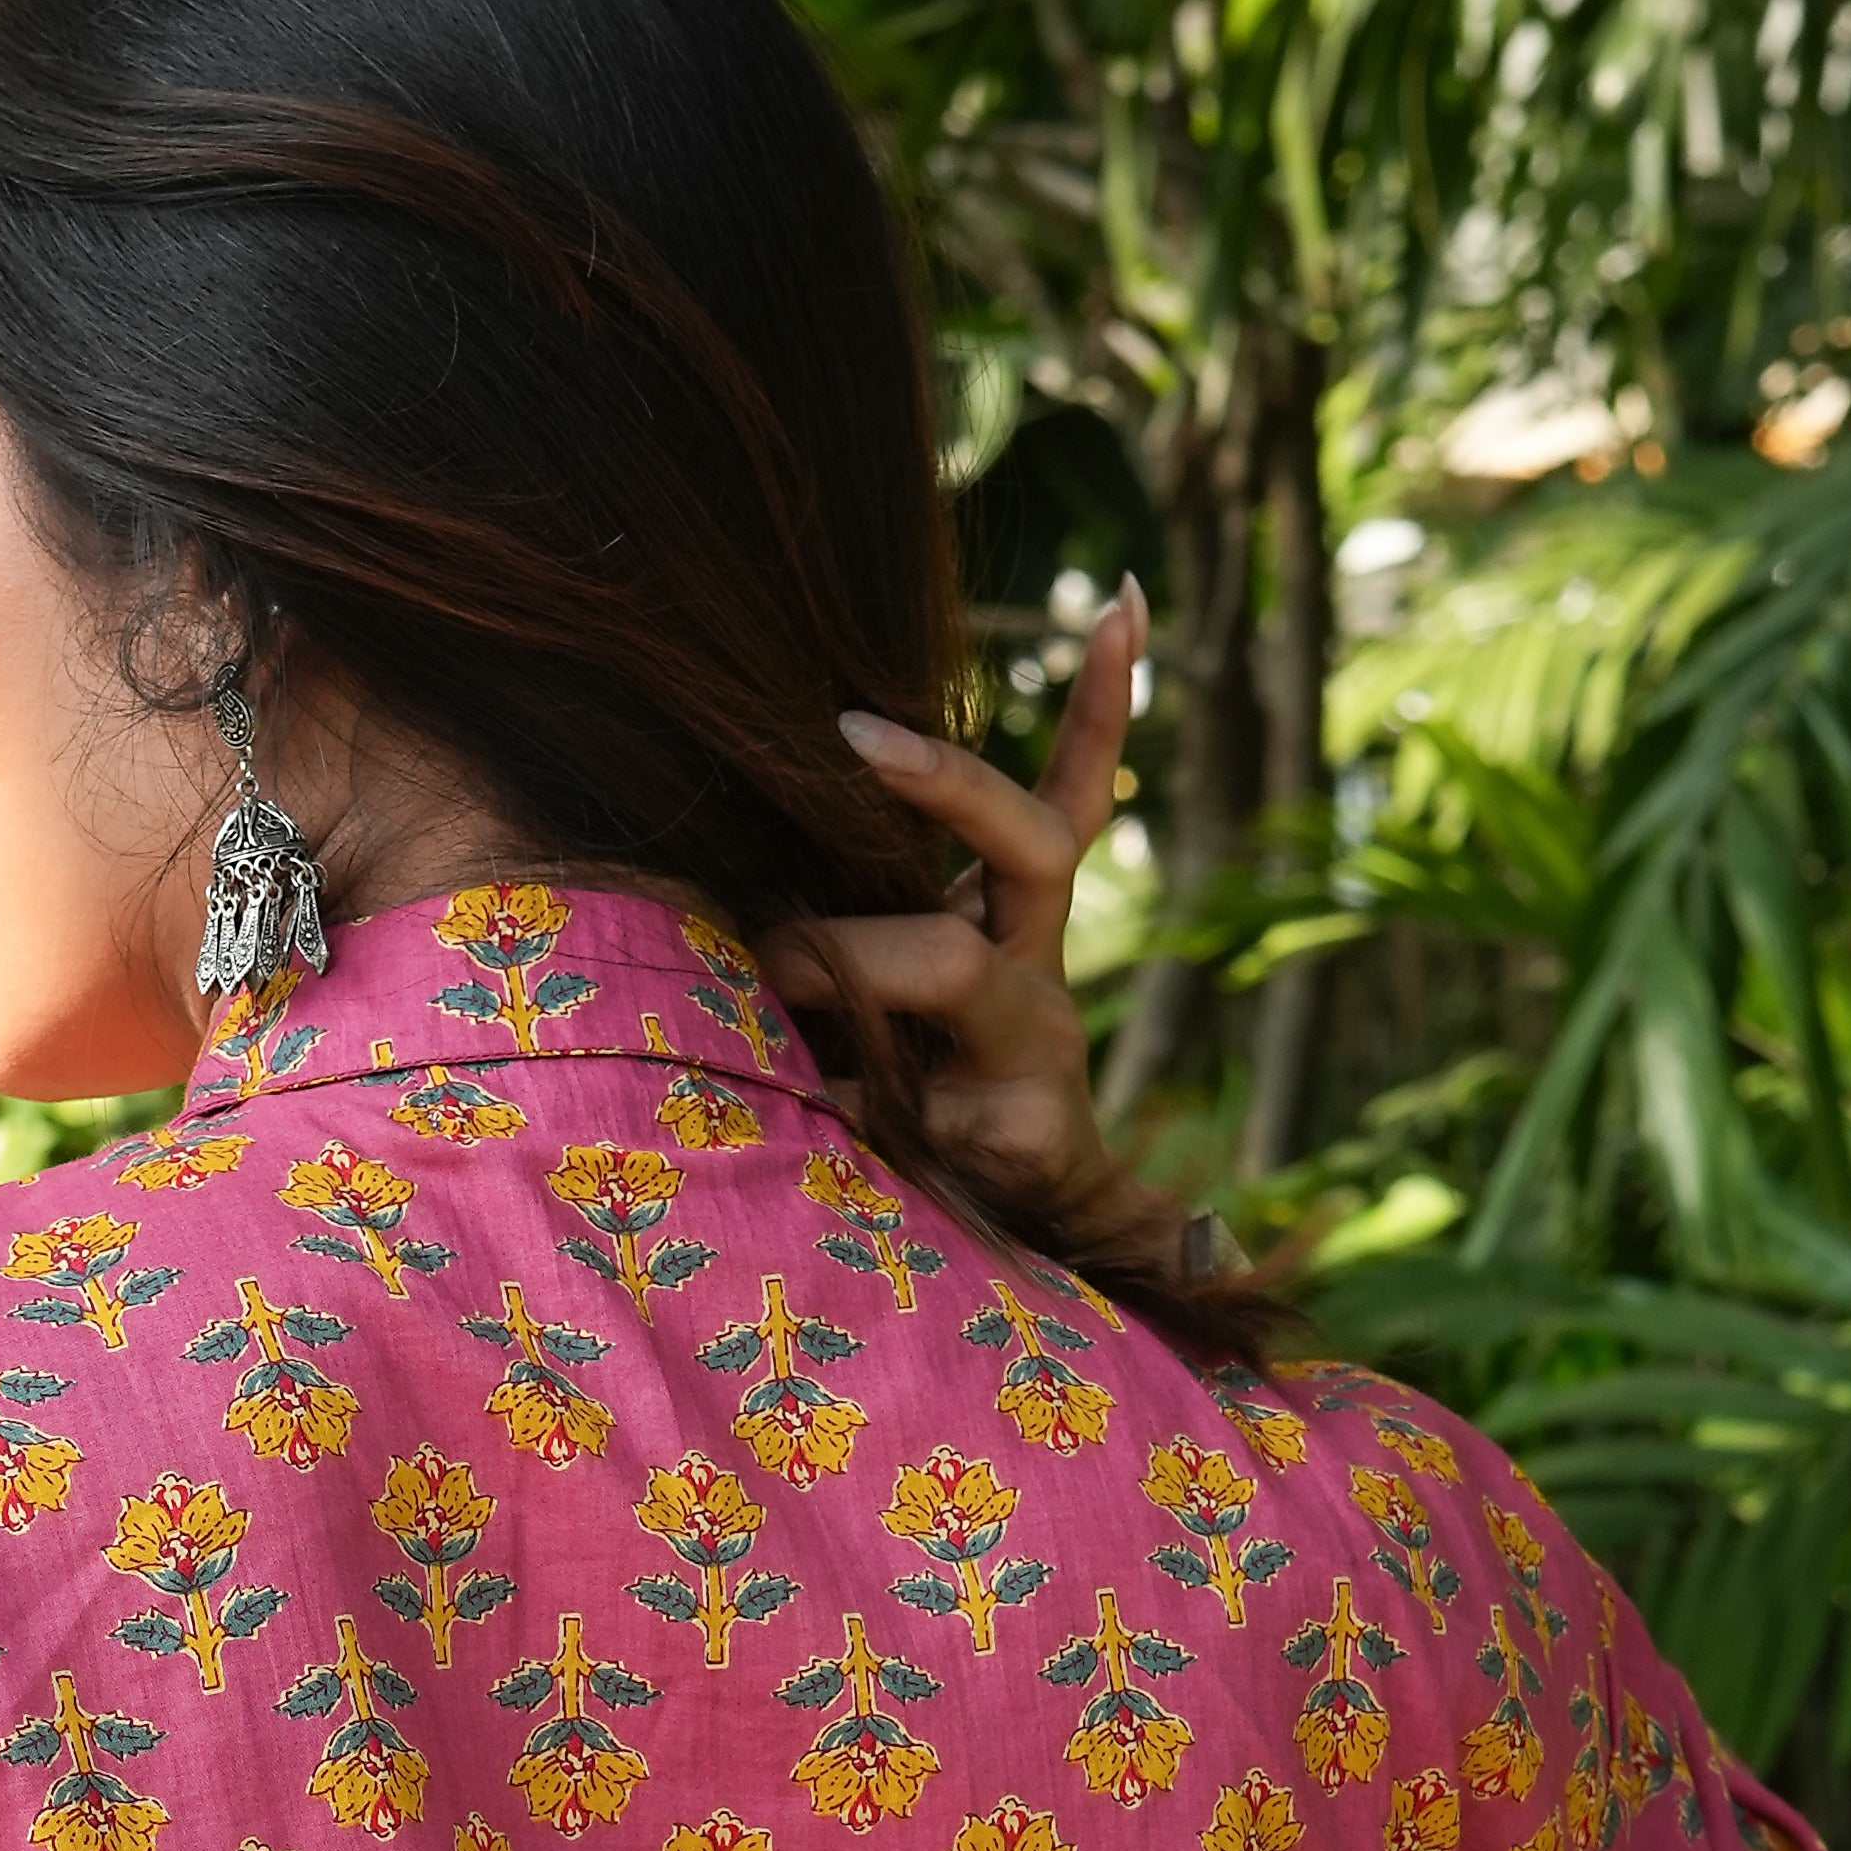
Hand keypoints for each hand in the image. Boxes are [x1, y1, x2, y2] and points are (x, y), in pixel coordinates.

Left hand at [765, 574, 1145, 1207]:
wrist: (1018, 1250)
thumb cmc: (923, 1100)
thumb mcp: (893, 998)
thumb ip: (843, 925)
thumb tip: (728, 855)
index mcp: (1015, 924)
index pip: (1074, 797)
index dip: (1107, 703)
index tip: (1121, 600)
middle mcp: (1037, 972)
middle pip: (1029, 844)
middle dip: (945, 779)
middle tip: (849, 735)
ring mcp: (1036, 1051)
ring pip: (949, 959)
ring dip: (844, 957)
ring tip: (765, 973)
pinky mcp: (1011, 1137)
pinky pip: (899, 1092)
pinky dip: (827, 1095)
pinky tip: (798, 1111)